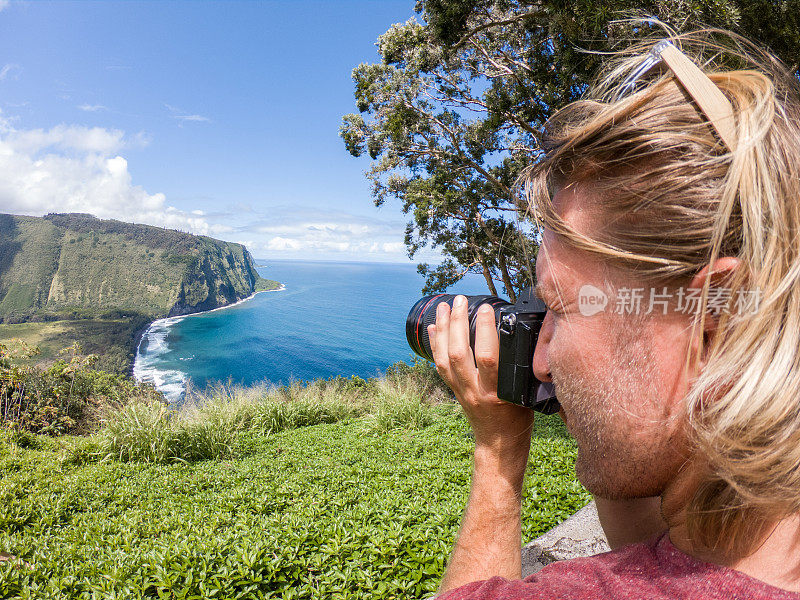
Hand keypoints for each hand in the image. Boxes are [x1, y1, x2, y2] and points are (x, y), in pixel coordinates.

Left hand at [428, 295, 533, 456]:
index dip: (485, 330)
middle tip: (459, 300)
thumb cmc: (519, 418)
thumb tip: (523, 334)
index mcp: (498, 393)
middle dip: (456, 323)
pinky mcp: (454, 391)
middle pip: (459, 353)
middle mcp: (475, 391)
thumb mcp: (526, 393)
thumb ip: (521, 368)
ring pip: (444, 358)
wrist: (499, 444)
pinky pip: (439, 365)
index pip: (488, 357)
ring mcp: (461, 391)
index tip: (486, 308)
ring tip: (443, 306)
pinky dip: (435, 344)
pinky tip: (432, 327)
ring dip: (442, 329)